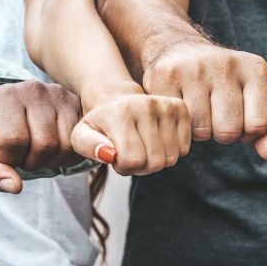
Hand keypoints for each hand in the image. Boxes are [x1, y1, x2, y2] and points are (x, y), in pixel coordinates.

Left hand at [0, 81, 83, 192]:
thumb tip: (15, 186)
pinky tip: (51, 149)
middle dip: (32, 162)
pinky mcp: (76, 103)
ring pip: (66, 146)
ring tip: (36, 151)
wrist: (5, 111)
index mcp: (3, 98)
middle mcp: (33, 90)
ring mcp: (58, 95)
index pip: (13, 141)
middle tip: (22, 154)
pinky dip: (66, 156)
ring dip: (50, 160)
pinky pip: (79, 143)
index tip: (3, 154)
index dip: (8, 159)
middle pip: (45, 145)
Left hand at [72, 92, 190, 175]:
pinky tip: (158, 141)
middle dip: (141, 167)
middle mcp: (145, 106)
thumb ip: (89, 147)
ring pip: (171, 158)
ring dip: (156, 161)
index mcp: (120, 114)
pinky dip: (172, 151)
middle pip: (155, 162)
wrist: (116, 98)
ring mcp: (165, 105)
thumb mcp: (81, 136)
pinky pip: (185, 148)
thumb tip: (110, 154)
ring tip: (143, 147)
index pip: (132, 161)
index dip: (123, 167)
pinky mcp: (180, 108)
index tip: (115, 155)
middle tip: (131, 153)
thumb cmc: (99, 124)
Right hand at [141, 41, 266, 145]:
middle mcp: (226, 64)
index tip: (240, 118)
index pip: (259, 124)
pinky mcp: (166, 75)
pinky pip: (177, 121)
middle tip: (216, 116)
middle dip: (223, 133)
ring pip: (201, 130)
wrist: (180, 49)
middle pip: (229, 130)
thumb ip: (266, 130)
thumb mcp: (252, 99)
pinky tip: (182, 106)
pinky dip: (179, 122)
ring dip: (200, 130)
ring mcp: (194, 68)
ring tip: (200, 111)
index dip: (248, 131)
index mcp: (255, 68)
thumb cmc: (223, 84)